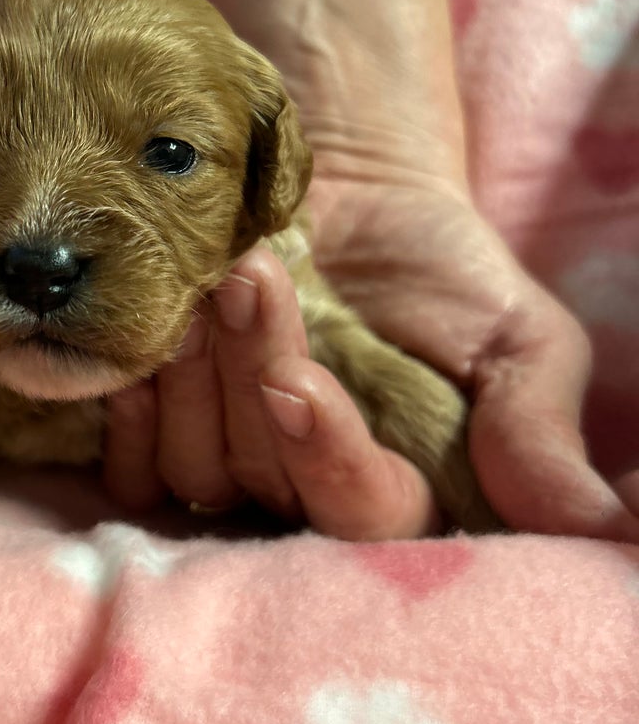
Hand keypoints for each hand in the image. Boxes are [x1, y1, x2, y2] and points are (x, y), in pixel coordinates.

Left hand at [105, 0, 636, 541]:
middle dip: (254, 380)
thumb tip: (600, 530)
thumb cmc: (440, 269)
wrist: (344, 194)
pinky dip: (134, 411)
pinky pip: (131, 466)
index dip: (327, 460)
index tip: (299, 380)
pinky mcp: (164, 436)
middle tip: (251, 282)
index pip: (363, 518)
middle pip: (266, 486)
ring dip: (196, 375)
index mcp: (399, 491)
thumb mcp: (515, 337)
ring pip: (195, 468)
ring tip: (211, 280)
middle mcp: (307, 497)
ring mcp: (230, 469)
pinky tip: (144, 352)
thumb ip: (535, 427)